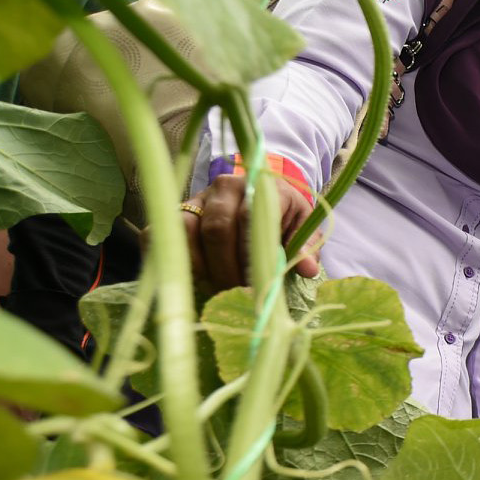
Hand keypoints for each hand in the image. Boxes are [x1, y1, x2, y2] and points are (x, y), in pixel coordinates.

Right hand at [180, 172, 320, 291]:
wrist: (258, 196)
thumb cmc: (283, 214)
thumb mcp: (301, 225)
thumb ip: (305, 246)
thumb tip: (308, 270)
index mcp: (262, 187)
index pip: (250, 218)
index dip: (250, 254)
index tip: (256, 283)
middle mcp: (226, 186)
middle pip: (218, 228)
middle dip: (228, 267)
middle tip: (239, 293)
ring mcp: (200, 197)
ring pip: (191, 232)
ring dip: (205, 267)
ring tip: (222, 290)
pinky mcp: (180, 210)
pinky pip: (172, 235)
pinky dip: (186, 262)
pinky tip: (202, 280)